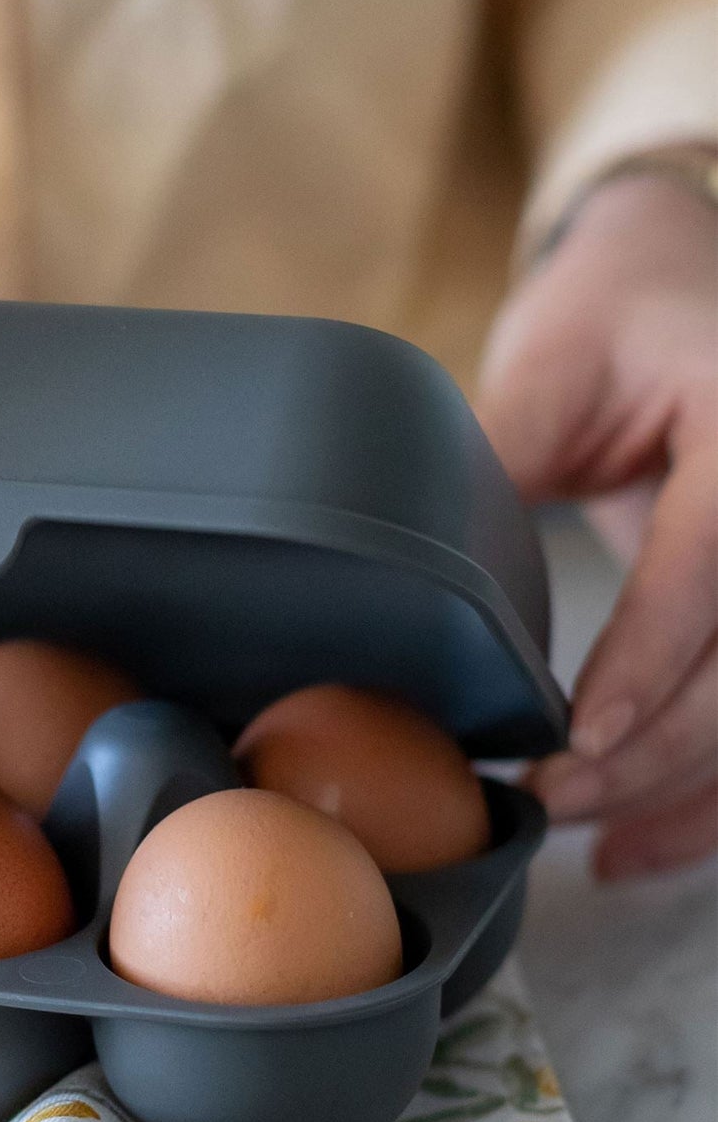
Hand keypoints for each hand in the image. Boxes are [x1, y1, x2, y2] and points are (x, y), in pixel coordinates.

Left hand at [478, 171, 716, 879]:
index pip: (715, 566)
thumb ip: (505, 470)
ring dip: (690, 791)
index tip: (580, 740)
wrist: (689, 273)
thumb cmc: (619, 304)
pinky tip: (646, 844)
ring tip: (598, 848)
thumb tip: (431, 598)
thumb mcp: (553, 362)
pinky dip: (713, 791)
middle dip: (656, 754)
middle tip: (551, 805)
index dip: (652, 663)